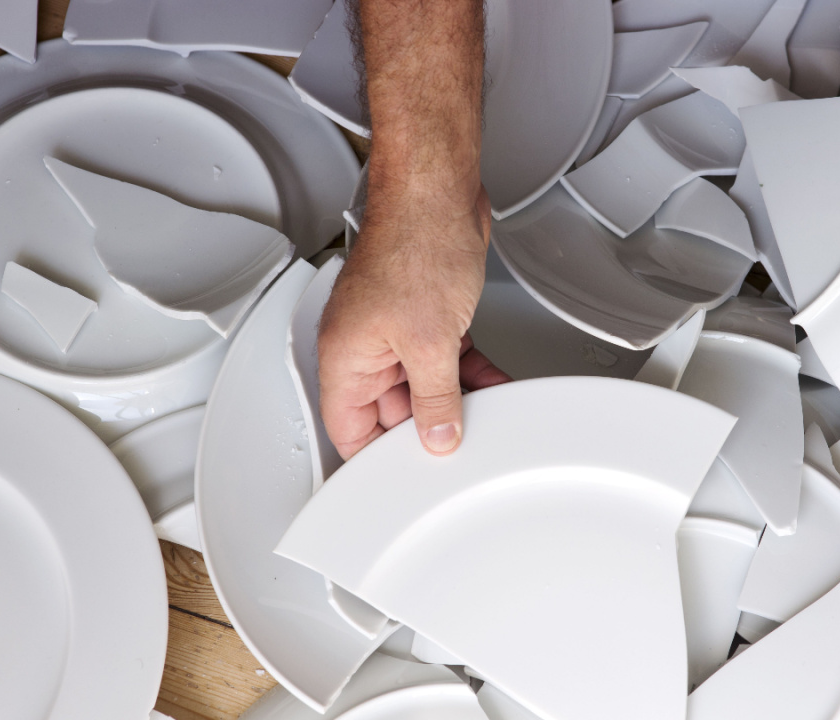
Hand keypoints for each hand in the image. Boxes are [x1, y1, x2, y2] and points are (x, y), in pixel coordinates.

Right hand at [317, 181, 510, 459]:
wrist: (438, 194)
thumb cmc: (415, 244)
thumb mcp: (430, 343)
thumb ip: (435, 398)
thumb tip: (437, 435)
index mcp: (345, 357)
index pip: (349, 430)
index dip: (374, 459)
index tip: (404, 477)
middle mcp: (364, 345)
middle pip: (391, 411)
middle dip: (427, 428)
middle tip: (457, 445)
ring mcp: (395, 329)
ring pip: (423, 385)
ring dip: (455, 399)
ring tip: (486, 415)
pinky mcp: (425, 315)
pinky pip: (444, 359)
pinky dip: (468, 373)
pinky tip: (494, 385)